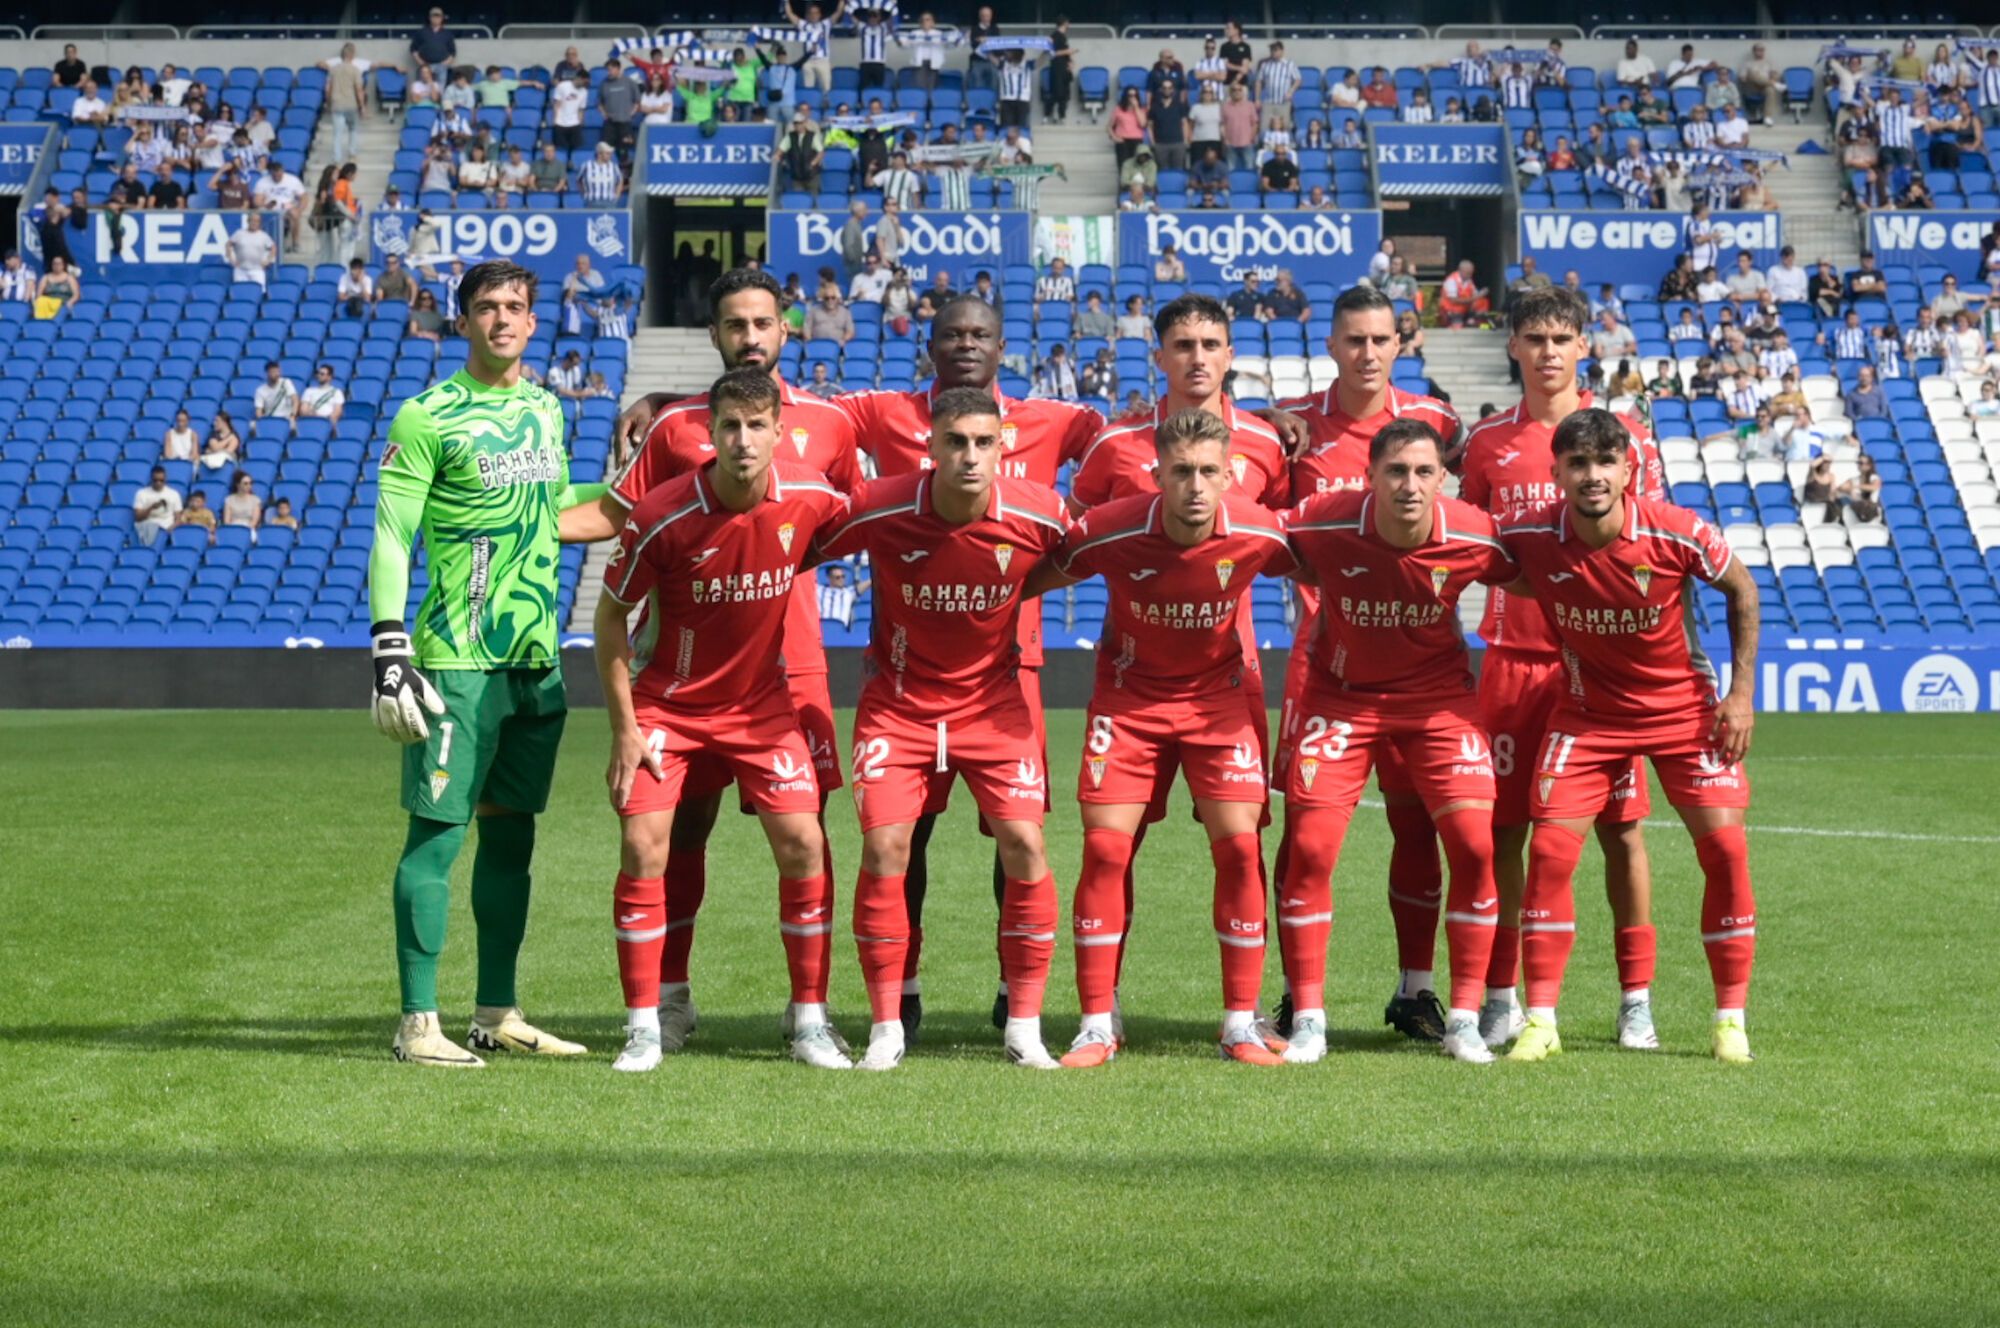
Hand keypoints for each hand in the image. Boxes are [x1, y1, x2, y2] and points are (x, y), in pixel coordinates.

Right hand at [370, 624, 444, 743]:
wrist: (389, 664)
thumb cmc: (408, 675)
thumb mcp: (422, 684)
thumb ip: (430, 699)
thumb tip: (441, 712)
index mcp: (404, 698)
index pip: (412, 720)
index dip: (418, 730)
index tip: (425, 736)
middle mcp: (391, 703)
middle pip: (400, 726)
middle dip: (408, 736)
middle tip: (415, 741)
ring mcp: (381, 704)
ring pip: (388, 726)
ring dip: (396, 735)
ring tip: (404, 740)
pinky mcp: (374, 704)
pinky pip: (377, 721)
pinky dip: (382, 729)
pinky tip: (388, 734)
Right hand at [607, 726, 662, 810]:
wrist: (623, 731)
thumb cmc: (637, 742)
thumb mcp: (648, 753)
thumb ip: (654, 767)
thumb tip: (663, 778)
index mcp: (628, 767)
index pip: (624, 786)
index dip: (623, 797)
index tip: (622, 807)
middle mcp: (619, 768)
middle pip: (615, 788)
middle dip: (615, 799)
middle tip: (617, 810)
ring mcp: (614, 766)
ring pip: (611, 783)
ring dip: (612, 794)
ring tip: (614, 803)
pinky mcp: (612, 763)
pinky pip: (610, 776)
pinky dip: (611, 784)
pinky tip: (611, 788)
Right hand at [613, 397, 655, 465]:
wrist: (648, 403)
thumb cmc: (648, 411)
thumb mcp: (645, 420)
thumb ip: (641, 430)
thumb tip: (635, 442)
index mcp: (622, 421)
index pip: (620, 439)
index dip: (620, 451)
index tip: (621, 461)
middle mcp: (619, 424)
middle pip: (617, 442)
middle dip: (618, 455)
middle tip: (619, 468)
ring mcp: (621, 427)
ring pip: (620, 443)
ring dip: (621, 454)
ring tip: (622, 466)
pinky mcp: (625, 430)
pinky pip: (624, 441)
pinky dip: (625, 449)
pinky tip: (626, 459)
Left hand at [1256, 406, 1311, 459]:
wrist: (1275, 414)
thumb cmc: (1277, 419)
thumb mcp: (1281, 425)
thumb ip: (1287, 433)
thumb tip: (1293, 441)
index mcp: (1302, 425)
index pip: (1303, 441)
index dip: (1298, 452)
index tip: (1293, 460)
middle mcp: (1306, 428)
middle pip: (1305, 445)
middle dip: (1298, 454)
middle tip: (1289, 462)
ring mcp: (1305, 432)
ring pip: (1304, 446)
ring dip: (1297, 454)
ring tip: (1288, 460)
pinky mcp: (1302, 435)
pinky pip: (1301, 445)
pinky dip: (1295, 451)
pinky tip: (1288, 455)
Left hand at [1712, 688, 1754, 763]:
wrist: (1742, 695)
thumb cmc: (1727, 703)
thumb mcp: (1717, 714)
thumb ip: (1715, 728)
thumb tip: (1711, 739)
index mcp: (1733, 728)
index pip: (1728, 745)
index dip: (1723, 753)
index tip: (1719, 758)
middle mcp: (1742, 730)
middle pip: (1738, 749)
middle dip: (1732, 759)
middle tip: (1728, 766)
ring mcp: (1748, 728)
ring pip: (1745, 746)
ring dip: (1741, 755)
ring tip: (1736, 762)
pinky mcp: (1751, 726)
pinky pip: (1748, 740)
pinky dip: (1745, 748)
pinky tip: (1742, 751)